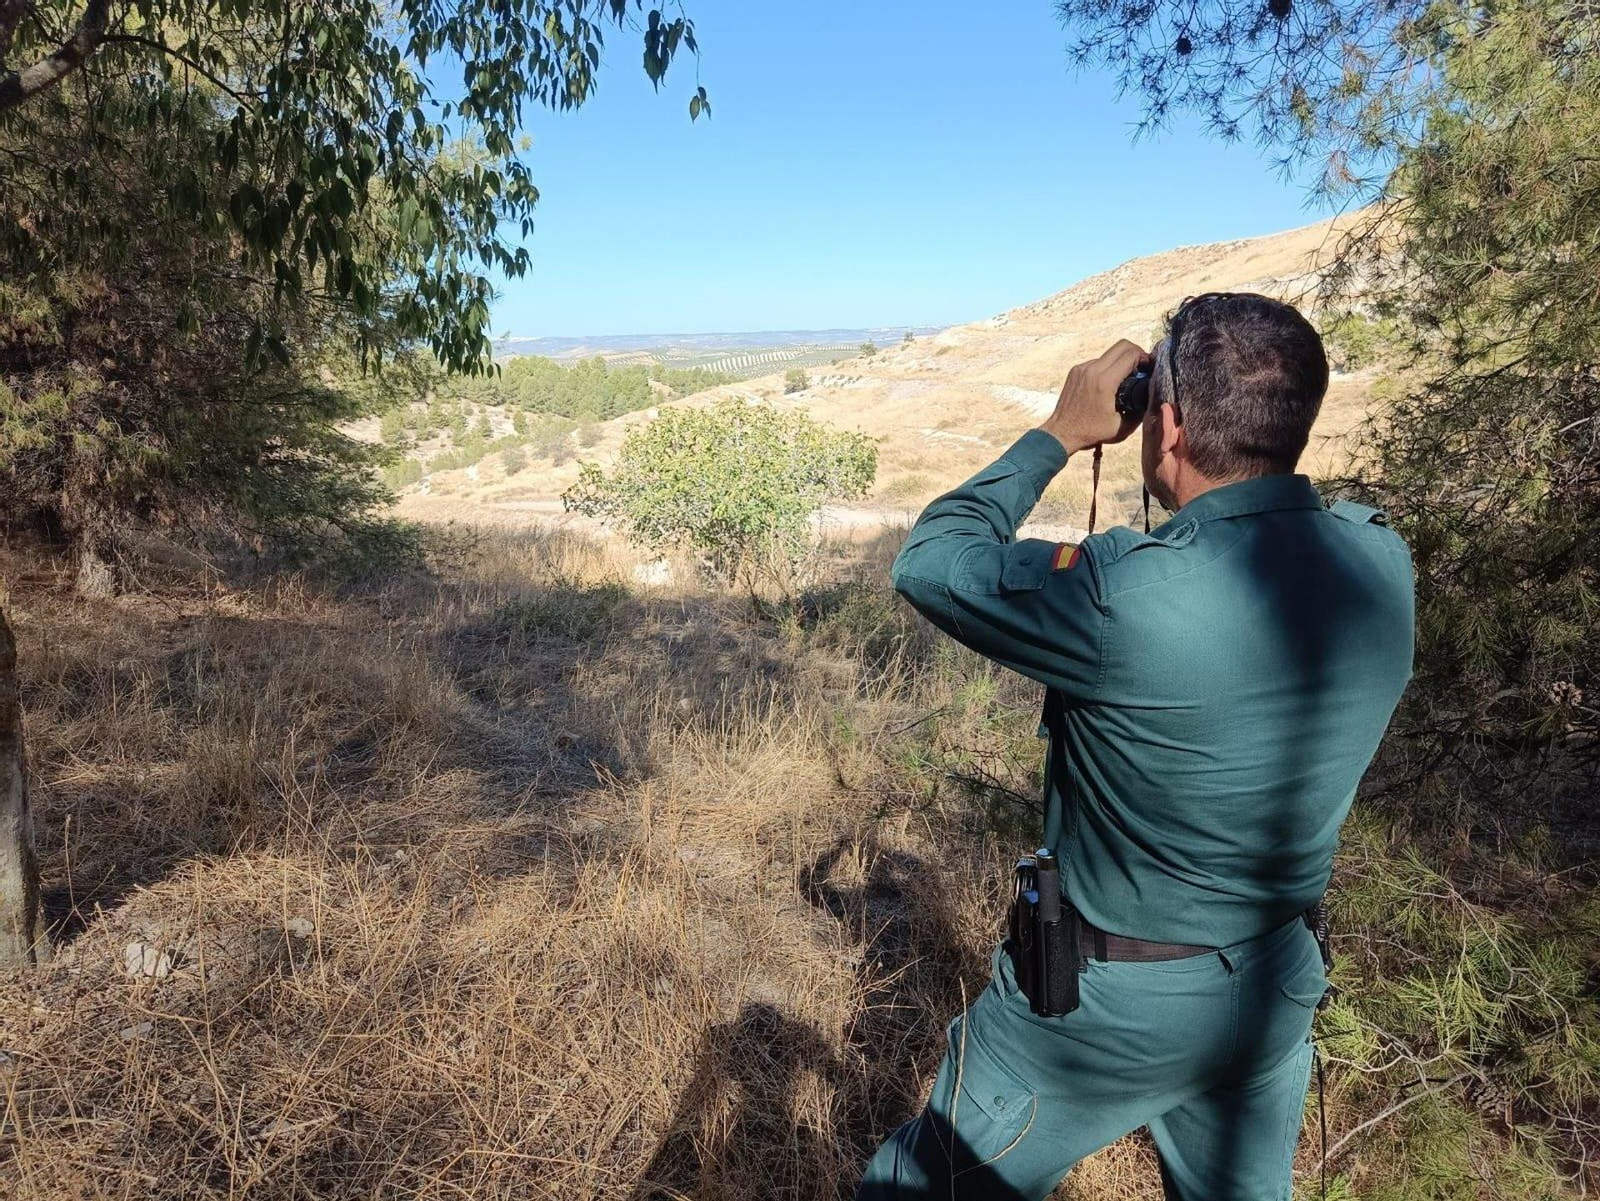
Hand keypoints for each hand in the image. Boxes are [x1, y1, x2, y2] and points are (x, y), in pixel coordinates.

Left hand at [1038, 340, 1148, 455]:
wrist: (1061, 433)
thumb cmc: (1091, 432)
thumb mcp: (1122, 426)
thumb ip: (1140, 410)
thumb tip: (1151, 395)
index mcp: (1104, 381)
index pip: (1131, 355)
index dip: (1145, 358)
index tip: (1149, 368)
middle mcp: (1092, 369)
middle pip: (1122, 346)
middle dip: (1136, 353)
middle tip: (1142, 368)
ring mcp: (1082, 368)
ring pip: (1109, 354)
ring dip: (1121, 361)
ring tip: (1126, 379)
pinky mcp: (1075, 371)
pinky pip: (1097, 361)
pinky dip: (1107, 368)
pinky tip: (1109, 384)